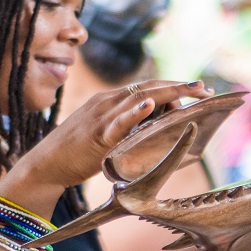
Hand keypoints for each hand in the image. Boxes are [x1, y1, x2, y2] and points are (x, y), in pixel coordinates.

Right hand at [3, 80, 204, 192]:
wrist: (45, 165)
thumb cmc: (75, 153)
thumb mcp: (105, 135)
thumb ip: (127, 129)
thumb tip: (153, 129)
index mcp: (110, 101)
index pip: (146, 87)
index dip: (173, 86)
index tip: (197, 90)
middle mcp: (107, 102)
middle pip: (148, 87)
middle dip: (179, 86)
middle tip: (205, 88)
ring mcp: (101, 116)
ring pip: (139, 98)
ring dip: (169, 93)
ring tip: (192, 91)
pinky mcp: (97, 135)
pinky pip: (119, 121)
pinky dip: (136, 112)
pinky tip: (151, 105)